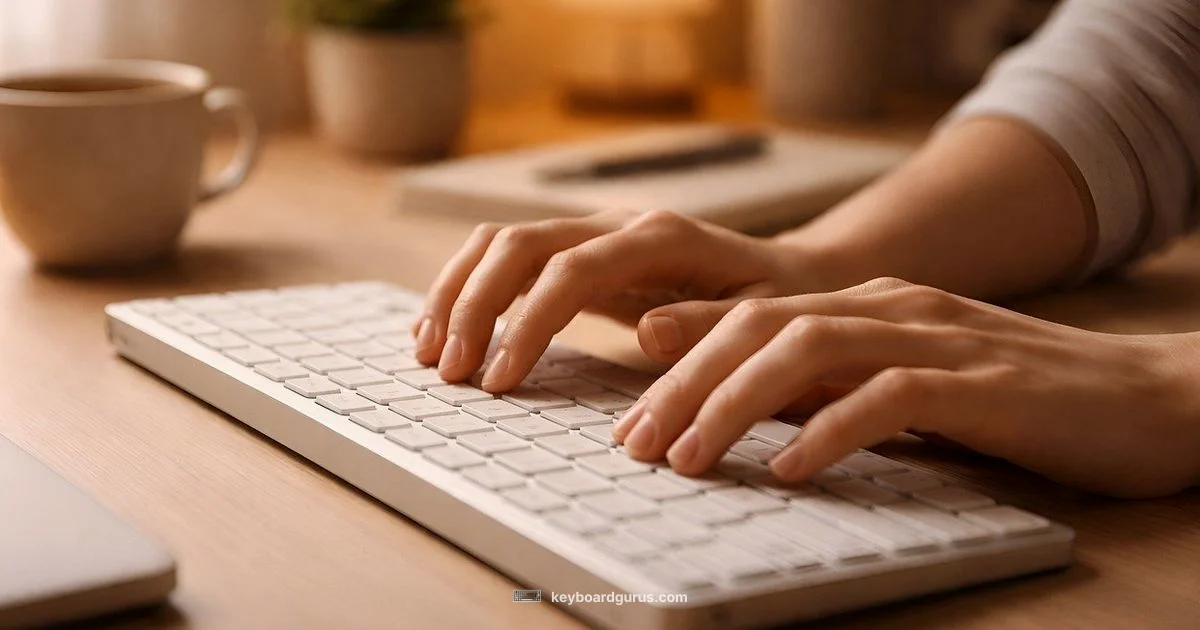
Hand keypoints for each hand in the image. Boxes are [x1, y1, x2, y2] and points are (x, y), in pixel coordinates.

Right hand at [413, 210, 812, 389]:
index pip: (570, 270)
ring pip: (500, 242)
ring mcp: (593, 232)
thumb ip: (707, 326)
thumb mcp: (759, 321)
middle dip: (473, 306)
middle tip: (450, 372)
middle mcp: (617, 223)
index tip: (500, 381)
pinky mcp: (579, 252)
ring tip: (428, 353)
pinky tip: (448, 332)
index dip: (526, 323)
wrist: (786, 276)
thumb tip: (645, 331)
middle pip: (518, 244)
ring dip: (457, 292)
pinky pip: (508, 259)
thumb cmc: (776, 305)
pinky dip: (470, 290)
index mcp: (660, 237)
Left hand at [613, 277, 1199, 497]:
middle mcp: (895, 307)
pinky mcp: (984, 382)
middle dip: (687, 382)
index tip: (631, 408)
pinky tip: (792, 468)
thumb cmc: (1023, 400)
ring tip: (687, 456)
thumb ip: (842, 390)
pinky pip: (891, 397)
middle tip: (635, 440)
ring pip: (810, 350)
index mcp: (872, 305)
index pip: (755, 314)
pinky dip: (832, 429)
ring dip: (736, 403)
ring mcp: (940, 338)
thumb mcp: (912, 388)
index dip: (684, 355)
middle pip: (762, 326)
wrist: (1151, 396)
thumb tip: (758, 422)